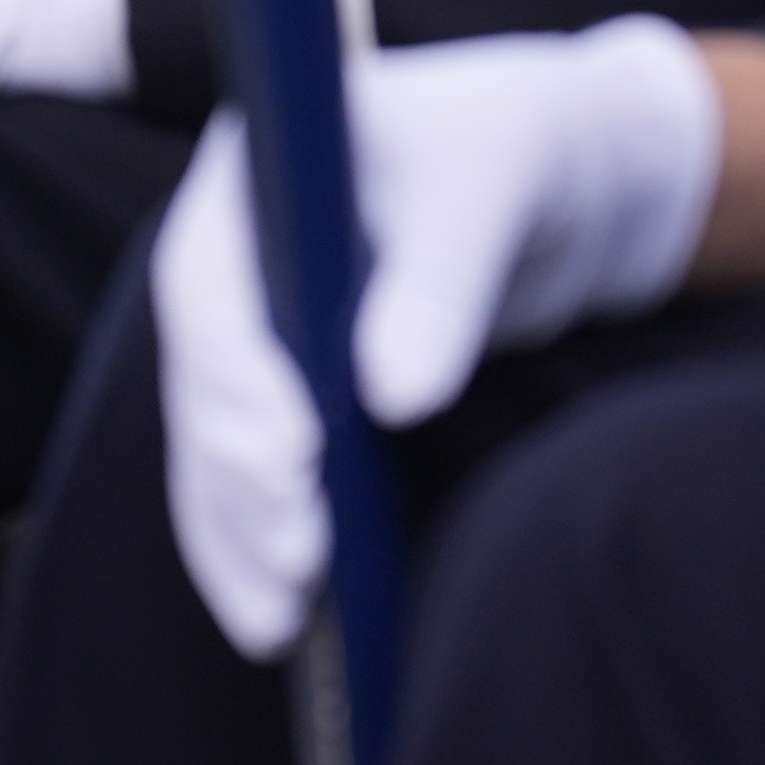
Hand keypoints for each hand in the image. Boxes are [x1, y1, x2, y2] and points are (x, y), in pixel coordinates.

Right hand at [153, 21, 728, 661]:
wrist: (563, 173)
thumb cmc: (521, 146)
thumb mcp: (494, 185)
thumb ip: (444, 280)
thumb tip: (393, 399)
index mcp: (252, 174)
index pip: (209, 285)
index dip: (233, 377)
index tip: (295, 452)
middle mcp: (232, 253)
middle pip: (202, 379)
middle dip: (242, 475)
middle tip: (305, 552)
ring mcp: (256, 326)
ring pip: (213, 445)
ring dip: (239, 532)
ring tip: (285, 619)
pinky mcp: (292, 390)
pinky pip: (248, 477)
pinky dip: (257, 544)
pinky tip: (283, 619)